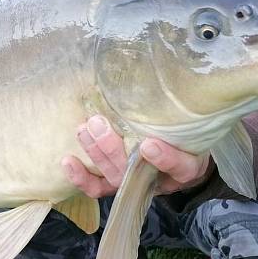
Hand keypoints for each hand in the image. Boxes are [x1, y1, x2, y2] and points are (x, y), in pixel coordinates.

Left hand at [61, 115, 211, 197]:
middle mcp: (161, 179)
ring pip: (115, 178)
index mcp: (186, 165)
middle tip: (98, 124)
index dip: (165, 158)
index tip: (149, 143)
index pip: (181, 166)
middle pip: (137, 173)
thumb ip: (177, 108)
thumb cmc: (184, 133)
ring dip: (96, 154)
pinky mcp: (118, 186)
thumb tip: (163, 69)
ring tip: (83, 129)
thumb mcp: (190, 122)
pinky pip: (99, 189)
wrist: (180, 155)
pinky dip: (82, 178)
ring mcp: (137, 184)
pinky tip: (68, 161)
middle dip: (113, 149)